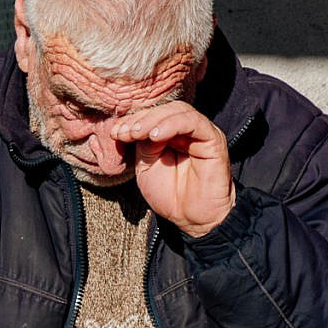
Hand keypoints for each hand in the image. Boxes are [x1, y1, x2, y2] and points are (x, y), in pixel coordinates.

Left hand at [110, 101, 233, 235]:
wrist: (192, 218)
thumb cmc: (170, 195)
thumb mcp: (146, 167)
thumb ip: (141, 145)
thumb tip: (131, 127)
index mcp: (170, 133)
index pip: (151, 116)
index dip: (132, 121)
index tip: (115, 134)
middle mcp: (186, 129)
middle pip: (162, 109)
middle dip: (140, 119)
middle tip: (124, 133)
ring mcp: (200, 132)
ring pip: (177, 111)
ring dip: (153, 119)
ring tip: (137, 133)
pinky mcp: (213, 139)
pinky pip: (193, 122)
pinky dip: (172, 124)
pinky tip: (156, 136)